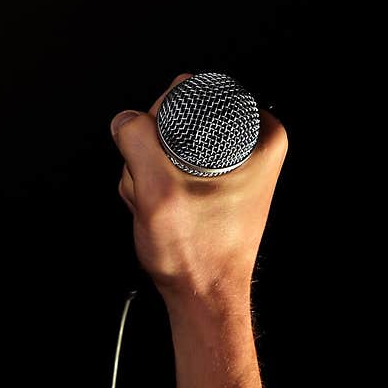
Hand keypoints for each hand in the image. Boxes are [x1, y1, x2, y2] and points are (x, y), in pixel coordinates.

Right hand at [111, 74, 287, 315]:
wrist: (203, 295)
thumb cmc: (197, 255)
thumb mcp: (160, 192)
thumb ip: (138, 144)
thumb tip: (126, 119)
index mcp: (260, 136)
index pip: (189, 92)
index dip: (159, 121)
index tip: (160, 159)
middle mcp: (253, 146)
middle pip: (175, 119)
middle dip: (151, 152)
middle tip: (158, 187)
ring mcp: (231, 165)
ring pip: (166, 144)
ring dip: (150, 171)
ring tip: (162, 204)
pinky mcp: (213, 182)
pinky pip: (170, 165)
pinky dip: (157, 184)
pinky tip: (162, 208)